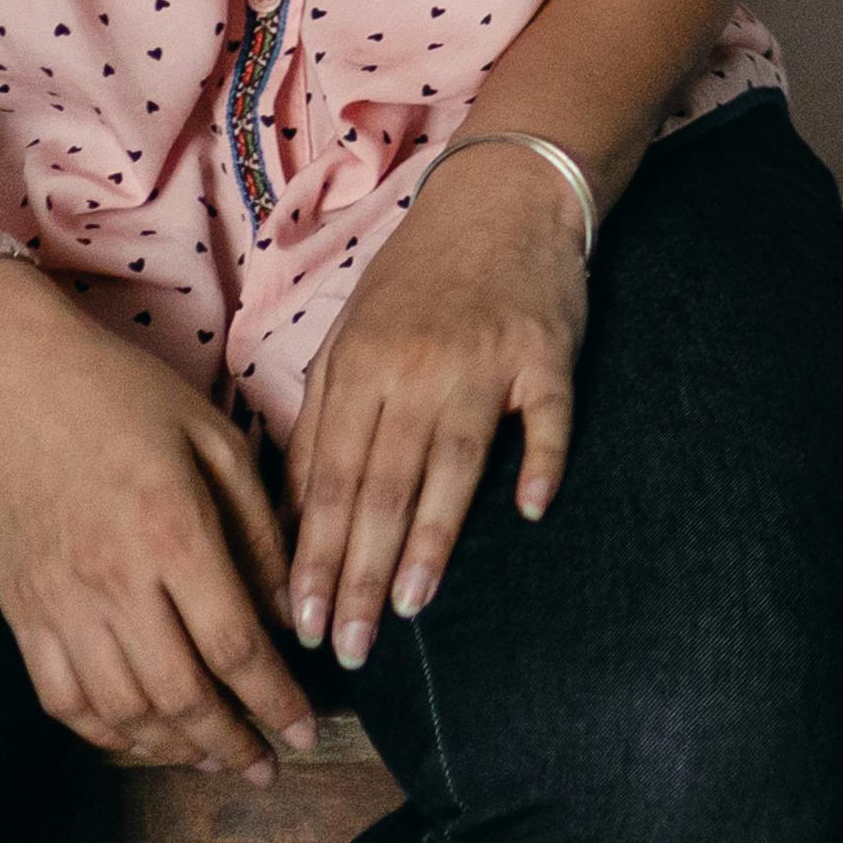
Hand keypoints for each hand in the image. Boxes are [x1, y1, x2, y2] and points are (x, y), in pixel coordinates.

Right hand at [0, 258, 323, 775]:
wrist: (10, 379)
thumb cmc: (124, 396)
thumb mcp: (216, 440)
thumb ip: (258, 530)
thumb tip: (291, 611)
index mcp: (172, 532)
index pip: (234, 646)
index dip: (276, 699)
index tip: (306, 727)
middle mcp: (111, 581)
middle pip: (179, 694)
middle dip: (231, 741)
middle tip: (267, 763)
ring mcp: (57, 603)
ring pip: (120, 710)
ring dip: (173, 749)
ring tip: (215, 759)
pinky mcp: (20, 612)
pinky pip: (61, 699)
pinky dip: (105, 733)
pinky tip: (142, 738)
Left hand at [280, 140, 593, 668]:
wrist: (503, 196)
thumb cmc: (419, 278)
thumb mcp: (350, 339)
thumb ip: (323, 423)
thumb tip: (294, 515)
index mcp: (360, 369)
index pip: (331, 482)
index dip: (314, 558)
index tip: (299, 624)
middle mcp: (416, 369)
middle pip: (383, 485)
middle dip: (358, 574)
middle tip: (346, 646)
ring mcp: (485, 360)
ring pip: (453, 462)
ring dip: (431, 538)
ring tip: (410, 606)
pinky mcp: (548, 352)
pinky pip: (547, 415)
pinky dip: (541, 460)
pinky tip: (530, 510)